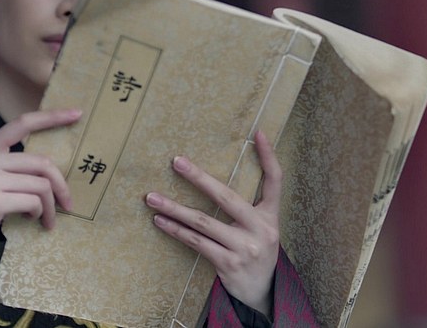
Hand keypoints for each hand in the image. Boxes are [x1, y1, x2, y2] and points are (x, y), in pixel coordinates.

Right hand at [0, 109, 80, 242]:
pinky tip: (29, 218)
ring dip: (49, 206)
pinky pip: (32, 202)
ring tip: (46, 217)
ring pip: (40, 186)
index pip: (22, 124)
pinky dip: (38, 213)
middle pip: (41, 163)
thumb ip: (17, 165)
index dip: (51, 117)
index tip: (76, 113)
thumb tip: (55, 168)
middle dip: (60, 185)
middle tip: (67, 203)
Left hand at [144, 130, 280, 315]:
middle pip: (226, 197)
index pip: (275, 180)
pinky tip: (160, 221)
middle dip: (199, 177)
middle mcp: (261, 229)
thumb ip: (248, 207)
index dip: (268, 156)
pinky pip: (196, 242)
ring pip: (203, 222)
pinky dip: (175, 230)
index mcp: (270, 216)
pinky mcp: (228, 263)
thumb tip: (214, 179)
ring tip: (151, 197)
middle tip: (176, 162)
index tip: (258, 133)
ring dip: (174, 208)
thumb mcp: (261, 228)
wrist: (261, 293)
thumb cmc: (254, 251)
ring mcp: (244, 247)